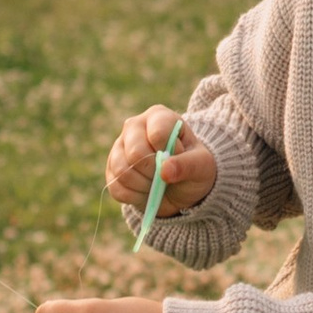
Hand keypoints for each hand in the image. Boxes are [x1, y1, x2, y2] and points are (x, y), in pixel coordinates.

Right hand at [106, 103, 218, 220]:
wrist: (182, 187)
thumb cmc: (193, 168)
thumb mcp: (201, 165)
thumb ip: (187, 165)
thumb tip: (164, 171)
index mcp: (158, 116)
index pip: (157, 133)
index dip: (169, 153)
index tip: (179, 157)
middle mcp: (134, 126)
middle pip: (135, 153)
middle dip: (155, 172)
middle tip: (167, 175)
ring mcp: (119, 147)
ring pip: (122, 171)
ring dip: (144, 186)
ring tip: (158, 184)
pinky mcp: (111, 169)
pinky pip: (116, 187)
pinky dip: (135, 196)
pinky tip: (146, 191)